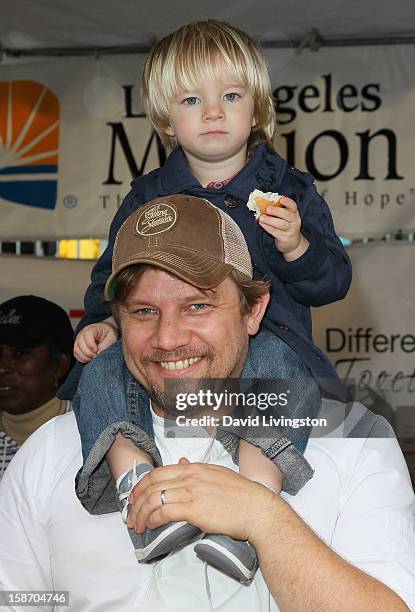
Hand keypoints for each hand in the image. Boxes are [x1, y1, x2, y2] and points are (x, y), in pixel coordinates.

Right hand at [74, 318, 117, 361]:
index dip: (91, 344)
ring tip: (93, 357)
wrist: (105, 331)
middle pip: (80, 343)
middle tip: (96, 355)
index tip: (97, 350)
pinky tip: (89, 358)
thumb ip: (105, 345)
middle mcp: (83, 333)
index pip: (87, 335)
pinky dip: (82, 359)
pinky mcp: (78, 346)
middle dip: (88, 353)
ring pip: (76, 350)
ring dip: (85, 357)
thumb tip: (98, 353)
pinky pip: (76, 354)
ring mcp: (79, 339)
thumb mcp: (112, 337)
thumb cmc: (108, 333)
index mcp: (93, 328)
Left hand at [127, 458, 275, 540]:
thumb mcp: (217, 475)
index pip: (158, 472)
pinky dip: (152, 519)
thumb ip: (197, 471)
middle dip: (136, 501)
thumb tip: (182, 465)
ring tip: (137, 525)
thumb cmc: (241, 495)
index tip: (135, 497)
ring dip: (141, 513)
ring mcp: (191, 492)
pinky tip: (150, 526)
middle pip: (152, 485)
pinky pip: (164, 512)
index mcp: (195, 468)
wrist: (257, 509)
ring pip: (154, 499)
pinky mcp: (194, 509)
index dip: (142, 485)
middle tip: (131, 514)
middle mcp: (190, 477)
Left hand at [258, 196, 308, 260]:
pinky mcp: (285, 238)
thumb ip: (277, 210)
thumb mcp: (285, 217)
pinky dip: (267, 227)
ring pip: (281, 224)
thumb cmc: (286, 226)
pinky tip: (261, 223)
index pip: (293, 206)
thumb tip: (262, 203)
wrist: (292, 243)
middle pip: (288, 215)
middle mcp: (294, 221)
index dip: (288, 202)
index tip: (281, 199)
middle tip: (267, 209)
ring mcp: (290, 230)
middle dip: (277, 211)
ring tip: (261, 218)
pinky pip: (275, 232)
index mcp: (294, 213)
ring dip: (270, 220)